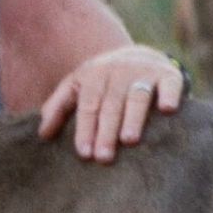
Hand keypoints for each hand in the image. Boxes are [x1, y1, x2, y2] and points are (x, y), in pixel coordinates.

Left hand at [37, 45, 184, 163]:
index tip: (84, 154)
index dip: (85, 129)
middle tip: (104, 157)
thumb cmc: (103, 81)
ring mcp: (144, 72)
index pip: (88, 105)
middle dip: (106, 131)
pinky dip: (169, 95)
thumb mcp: (77, 86)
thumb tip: (42, 135)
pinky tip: (167, 109)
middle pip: (110, 104)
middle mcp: (118, 72)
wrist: (139, 55)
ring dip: (133, 117)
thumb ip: (59, 107)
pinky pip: (170, 84)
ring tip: (130, 140)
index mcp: (93, 76)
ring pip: (137, 96)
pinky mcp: (168, 74)